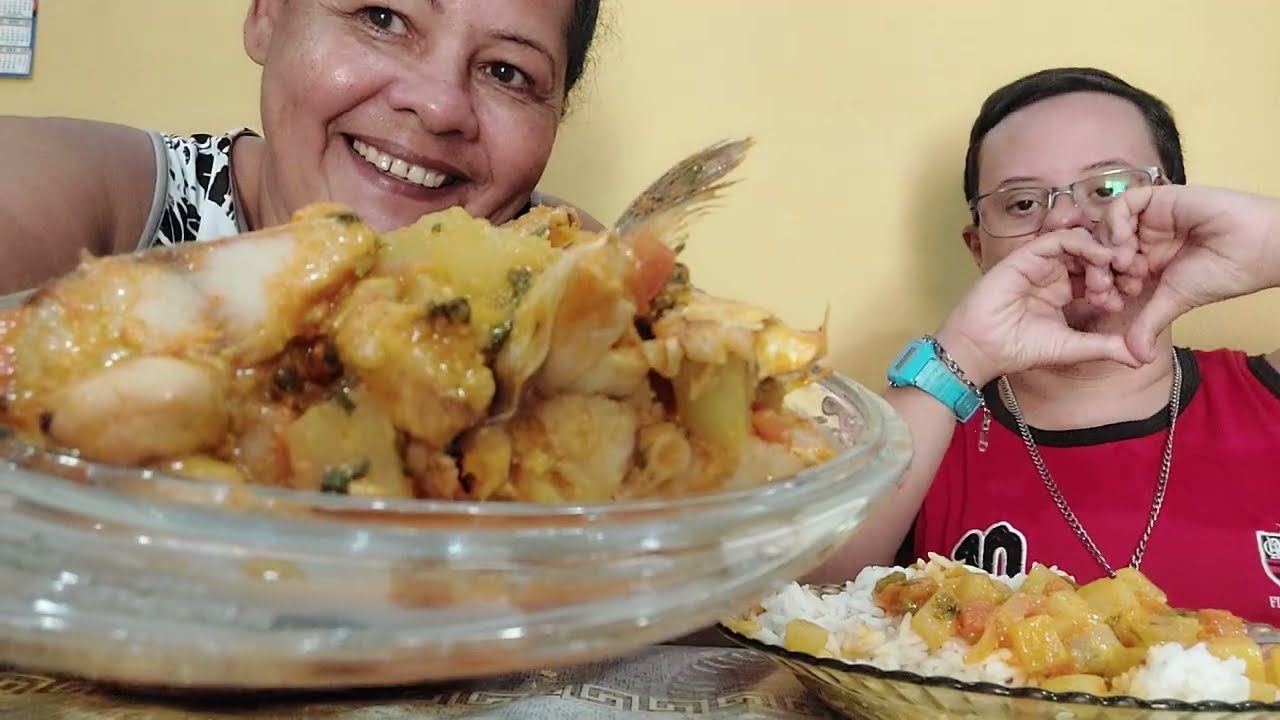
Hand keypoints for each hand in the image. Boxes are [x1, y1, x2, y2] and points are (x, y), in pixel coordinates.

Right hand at [937, 228, 1142, 386]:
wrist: (983, 349)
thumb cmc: (1019, 349)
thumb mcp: (1074, 347)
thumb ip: (1106, 347)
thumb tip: (1141, 357)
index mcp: (1064, 292)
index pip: (1098, 275)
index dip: (1119, 280)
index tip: (1136, 291)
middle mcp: (1054, 274)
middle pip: (1092, 256)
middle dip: (1116, 263)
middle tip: (1133, 274)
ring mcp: (1040, 264)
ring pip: (1080, 243)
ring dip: (1103, 251)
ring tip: (1119, 265)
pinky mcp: (1026, 255)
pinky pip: (1060, 239)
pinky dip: (1084, 243)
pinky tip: (1101, 256)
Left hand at [1100, 185, 1279, 361]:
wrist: (1256, 248)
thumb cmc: (1223, 273)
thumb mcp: (1175, 301)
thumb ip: (1149, 325)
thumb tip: (1136, 359)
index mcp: (1145, 263)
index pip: (1106, 271)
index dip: (1099, 287)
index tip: (1105, 303)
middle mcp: (1144, 240)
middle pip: (1101, 248)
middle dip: (1097, 269)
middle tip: (1104, 285)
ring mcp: (1149, 219)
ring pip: (1108, 226)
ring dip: (1106, 246)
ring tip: (1122, 264)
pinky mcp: (1159, 199)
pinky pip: (1125, 203)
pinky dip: (1116, 220)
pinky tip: (1123, 240)